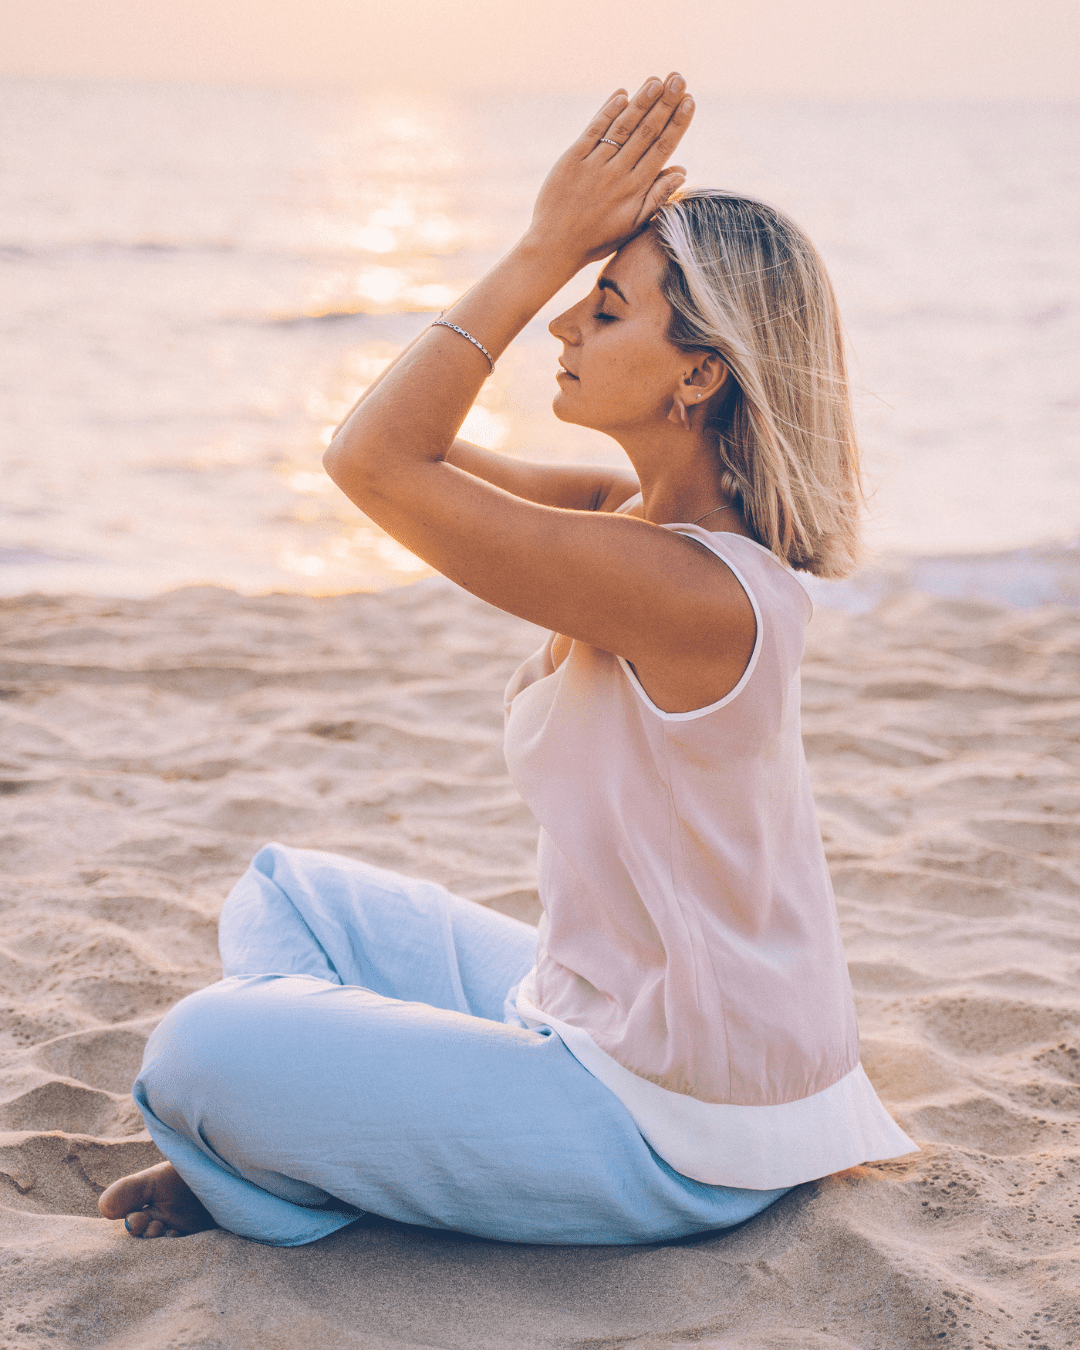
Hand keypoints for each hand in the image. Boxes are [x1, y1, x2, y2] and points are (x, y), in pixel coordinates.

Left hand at [523, 73, 694, 270]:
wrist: (556, 247)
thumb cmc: (598, 239)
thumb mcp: (633, 224)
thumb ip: (658, 196)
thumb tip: (682, 170)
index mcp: (636, 189)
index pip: (662, 148)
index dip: (677, 123)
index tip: (690, 100)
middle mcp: (618, 174)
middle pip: (646, 132)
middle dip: (664, 103)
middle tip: (679, 78)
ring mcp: (595, 165)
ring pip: (623, 127)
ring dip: (641, 101)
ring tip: (656, 80)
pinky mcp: (572, 159)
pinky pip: (594, 131)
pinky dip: (608, 111)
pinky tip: (622, 95)